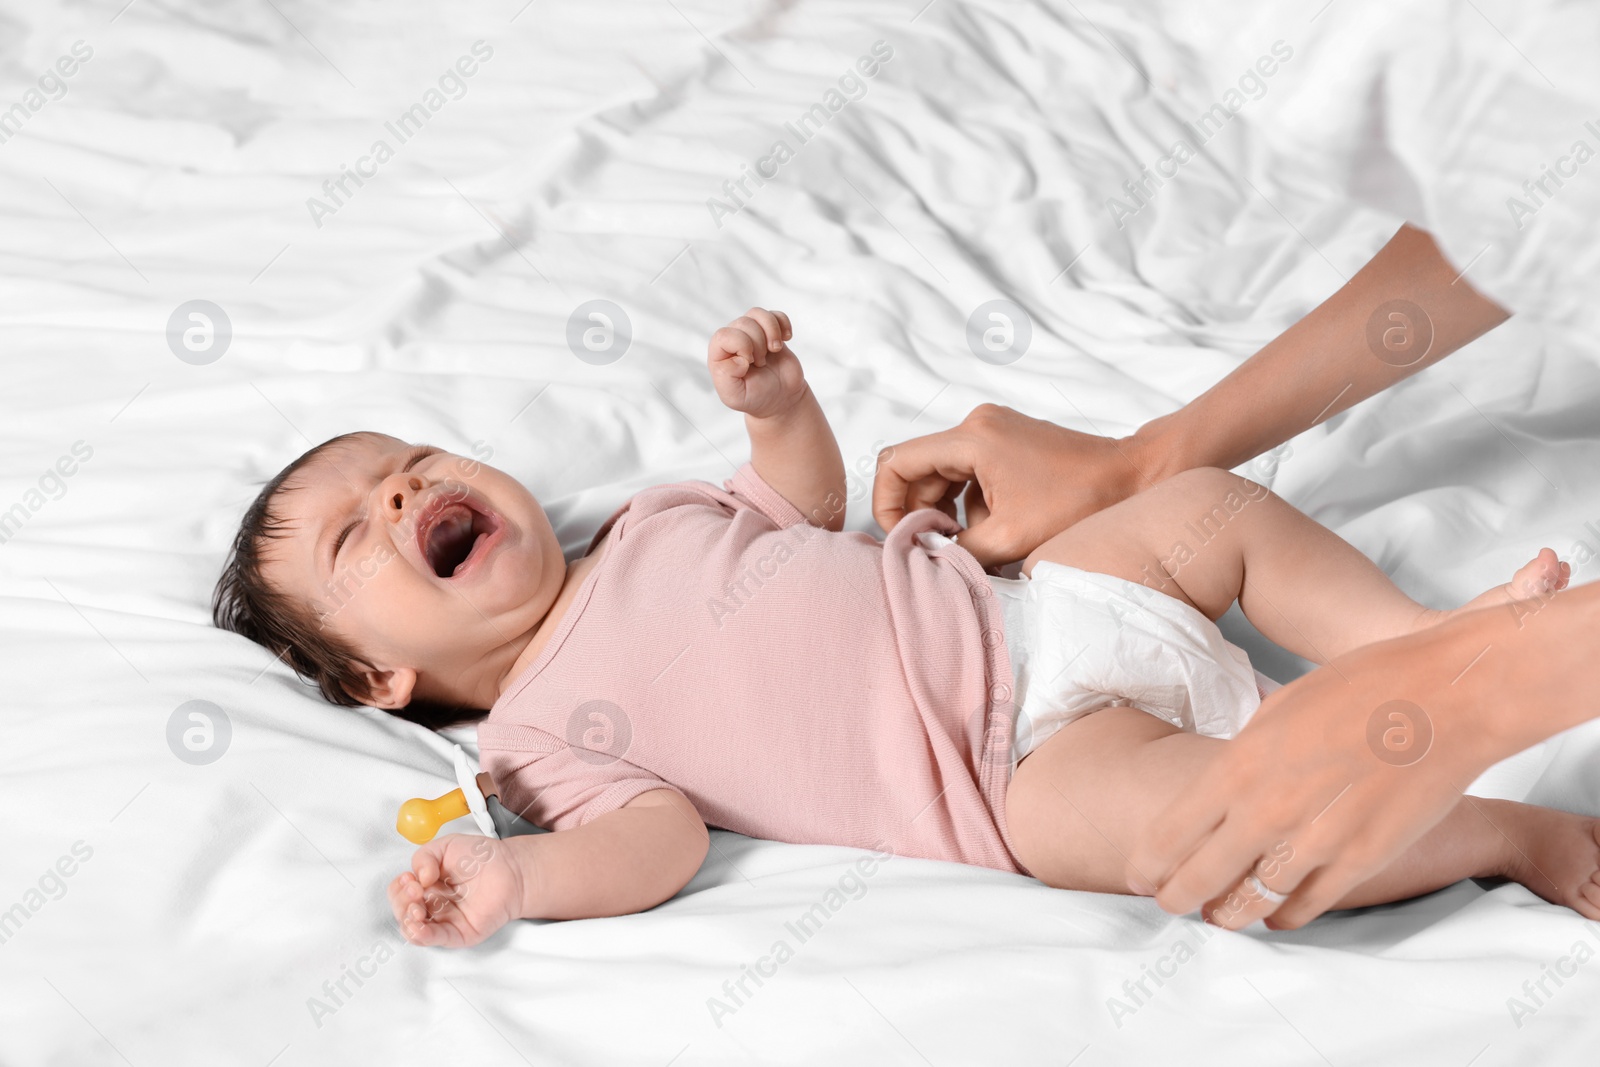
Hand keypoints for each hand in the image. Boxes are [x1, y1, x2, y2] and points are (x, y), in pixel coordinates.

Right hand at [388, 834, 527, 947]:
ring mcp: (444, 920)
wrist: (510, 867)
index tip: (409, 879)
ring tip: (417, 908)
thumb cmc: (480, 856)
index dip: (399, 888)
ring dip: (408, 921)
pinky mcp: (459, 933)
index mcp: (425, 886)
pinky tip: (419, 927)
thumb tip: (418, 877)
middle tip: (415, 891)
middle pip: (403, 912)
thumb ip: (424, 856)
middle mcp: (432, 905)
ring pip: (414, 930)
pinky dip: (423, 936)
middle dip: (402, 904)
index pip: (400, 893)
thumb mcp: (446, 846)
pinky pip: (436, 939)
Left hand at [707, 307, 802, 419]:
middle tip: (761, 363)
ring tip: (774, 349)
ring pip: (757, 313)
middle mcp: (733, 340)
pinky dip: (784, 324)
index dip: (742, 346)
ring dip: (771, 331)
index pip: (724, 335)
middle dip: (758, 344)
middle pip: (744, 323)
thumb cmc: (755, 398)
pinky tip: (786, 339)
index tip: (750, 363)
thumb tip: (738, 358)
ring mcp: (752, 334)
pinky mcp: (771, 331)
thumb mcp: (735, 396)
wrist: (780, 398)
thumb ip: (726, 378)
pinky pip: (775, 314)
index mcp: (719, 355)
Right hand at [872, 404, 1156, 567]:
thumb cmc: (1081, 502)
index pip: (897, 462)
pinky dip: (969, 504)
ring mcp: (992, 429)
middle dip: (919, 512)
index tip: (901, 536)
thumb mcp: (1011, 538)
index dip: (885, 502)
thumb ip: (957, 551)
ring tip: (970, 544)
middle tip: (936, 549)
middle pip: (918, 469)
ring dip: (946, 511)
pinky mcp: (1006, 441)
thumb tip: (923, 559)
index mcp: (972, 438)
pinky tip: (993, 531)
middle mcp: (977, 424)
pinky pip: (967, 472)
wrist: (1134, 476)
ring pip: (942, 474)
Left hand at [1124, 627, 1501, 929]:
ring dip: (1227, 914)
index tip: (1140, 874)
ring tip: (1217, 915)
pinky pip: (1306, 907)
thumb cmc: (1358, 689)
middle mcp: (1268, 811)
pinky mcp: (1362, 862)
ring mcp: (1316, 842)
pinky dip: (1283, 916)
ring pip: (1251, 903)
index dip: (1148, 863)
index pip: (1170, 834)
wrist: (1444, 698)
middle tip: (1168, 903)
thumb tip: (1219, 795)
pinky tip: (1273, 914)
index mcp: (1238, 766)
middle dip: (1176, 897)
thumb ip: (1243, 760)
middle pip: (1200, 878)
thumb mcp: (1275, 711)